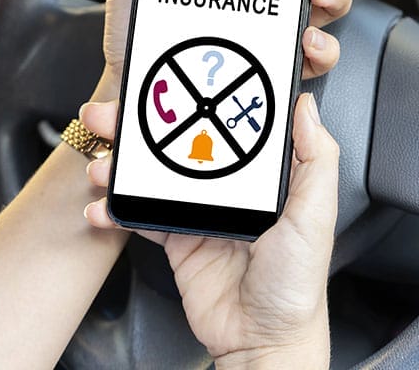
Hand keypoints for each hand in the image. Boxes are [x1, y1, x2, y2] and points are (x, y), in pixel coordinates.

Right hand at [82, 94, 337, 367]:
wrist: (262, 339)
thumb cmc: (297, 282)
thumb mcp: (316, 214)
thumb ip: (316, 158)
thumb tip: (307, 107)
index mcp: (268, 175)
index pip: (236, 124)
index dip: (209, 99)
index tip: (180, 79)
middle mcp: (234, 187)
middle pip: (186, 143)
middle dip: (148, 126)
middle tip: (118, 114)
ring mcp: (204, 211)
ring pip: (157, 175)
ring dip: (125, 164)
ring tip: (104, 164)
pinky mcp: (180, 239)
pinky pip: (143, 216)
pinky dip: (117, 209)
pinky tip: (101, 206)